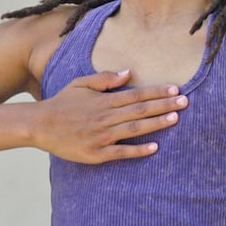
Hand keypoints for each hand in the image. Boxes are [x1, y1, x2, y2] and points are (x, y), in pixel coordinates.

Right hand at [32, 69, 187, 163]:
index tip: (175, 89)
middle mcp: (105, 117)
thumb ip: (105, 78)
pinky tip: (155, 147)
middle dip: (164, 106)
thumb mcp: (81, 83)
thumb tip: (128, 73)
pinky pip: (121, 152)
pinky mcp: (97, 153)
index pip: (136, 94)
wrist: (40, 125)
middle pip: (140, 110)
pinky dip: (138, 150)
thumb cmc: (62, 103)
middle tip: (186, 102)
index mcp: (104, 100)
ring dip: (156, 124)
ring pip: (135, 129)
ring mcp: (102, 136)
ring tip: (175, 119)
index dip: (157, 92)